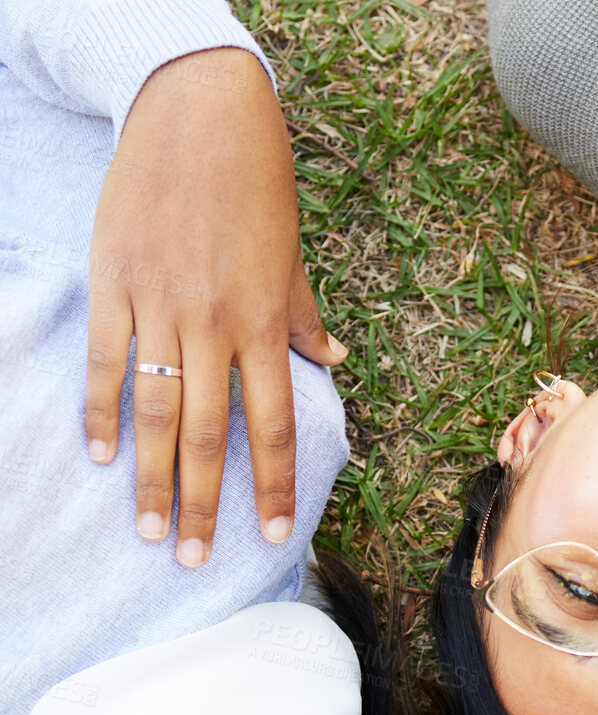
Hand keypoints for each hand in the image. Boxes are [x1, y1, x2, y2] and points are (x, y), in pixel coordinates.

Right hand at [85, 48, 346, 565]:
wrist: (197, 111)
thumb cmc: (255, 188)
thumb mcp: (289, 259)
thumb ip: (302, 319)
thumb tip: (333, 361)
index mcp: (263, 326)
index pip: (274, 427)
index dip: (275, 486)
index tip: (275, 536)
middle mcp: (213, 325)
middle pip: (208, 435)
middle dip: (202, 503)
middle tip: (192, 559)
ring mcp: (159, 306)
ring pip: (155, 411)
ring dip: (152, 478)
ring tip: (148, 530)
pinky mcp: (114, 283)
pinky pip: (107, 361)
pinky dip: (103, 410)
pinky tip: (102, 457)